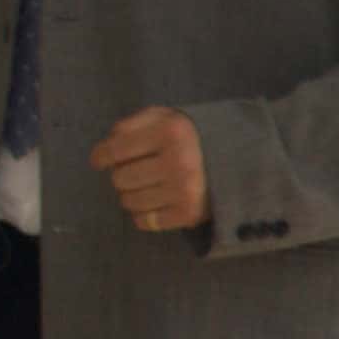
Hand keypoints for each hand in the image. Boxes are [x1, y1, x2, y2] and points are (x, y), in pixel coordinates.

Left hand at [89, 106, 207, 232]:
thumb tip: (103, 151)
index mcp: (170, 132)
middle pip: (119, 179)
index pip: (114, 151)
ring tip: (151, 185)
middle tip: (139, 170)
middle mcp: (178, 162)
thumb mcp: (163, 117)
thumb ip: (130, 126)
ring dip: (133, 195)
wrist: (239, 159)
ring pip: (129, 202)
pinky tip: (158, 201)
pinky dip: (145, 214)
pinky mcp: (189, 213)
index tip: (100, 160)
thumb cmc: (189, 137)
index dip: (101, 157)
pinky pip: (144, 221)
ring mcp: (185, 190)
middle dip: (123, 174)